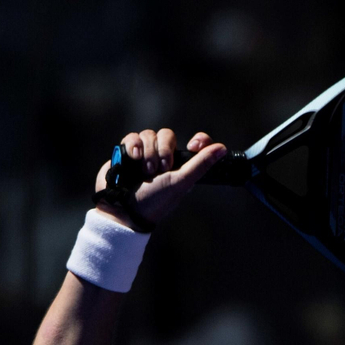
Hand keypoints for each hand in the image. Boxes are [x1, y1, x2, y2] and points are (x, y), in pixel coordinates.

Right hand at [93, 129, 227, 229]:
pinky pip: (132, 137)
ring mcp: (144, 154)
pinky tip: (133, 158)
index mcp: (180, 166)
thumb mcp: (181, 183)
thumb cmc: (154, 201)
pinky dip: (133, 146)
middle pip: (167, 135)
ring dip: (148, 152)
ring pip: (149, 135)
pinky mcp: (127, 153)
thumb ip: (200, 165)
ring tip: (145, 171)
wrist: (122, 210)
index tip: (195, 144)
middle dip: (164, 150)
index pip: (194, 143)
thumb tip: (222, 149)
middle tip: (160, 170)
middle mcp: (163, 157)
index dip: (197, 140)